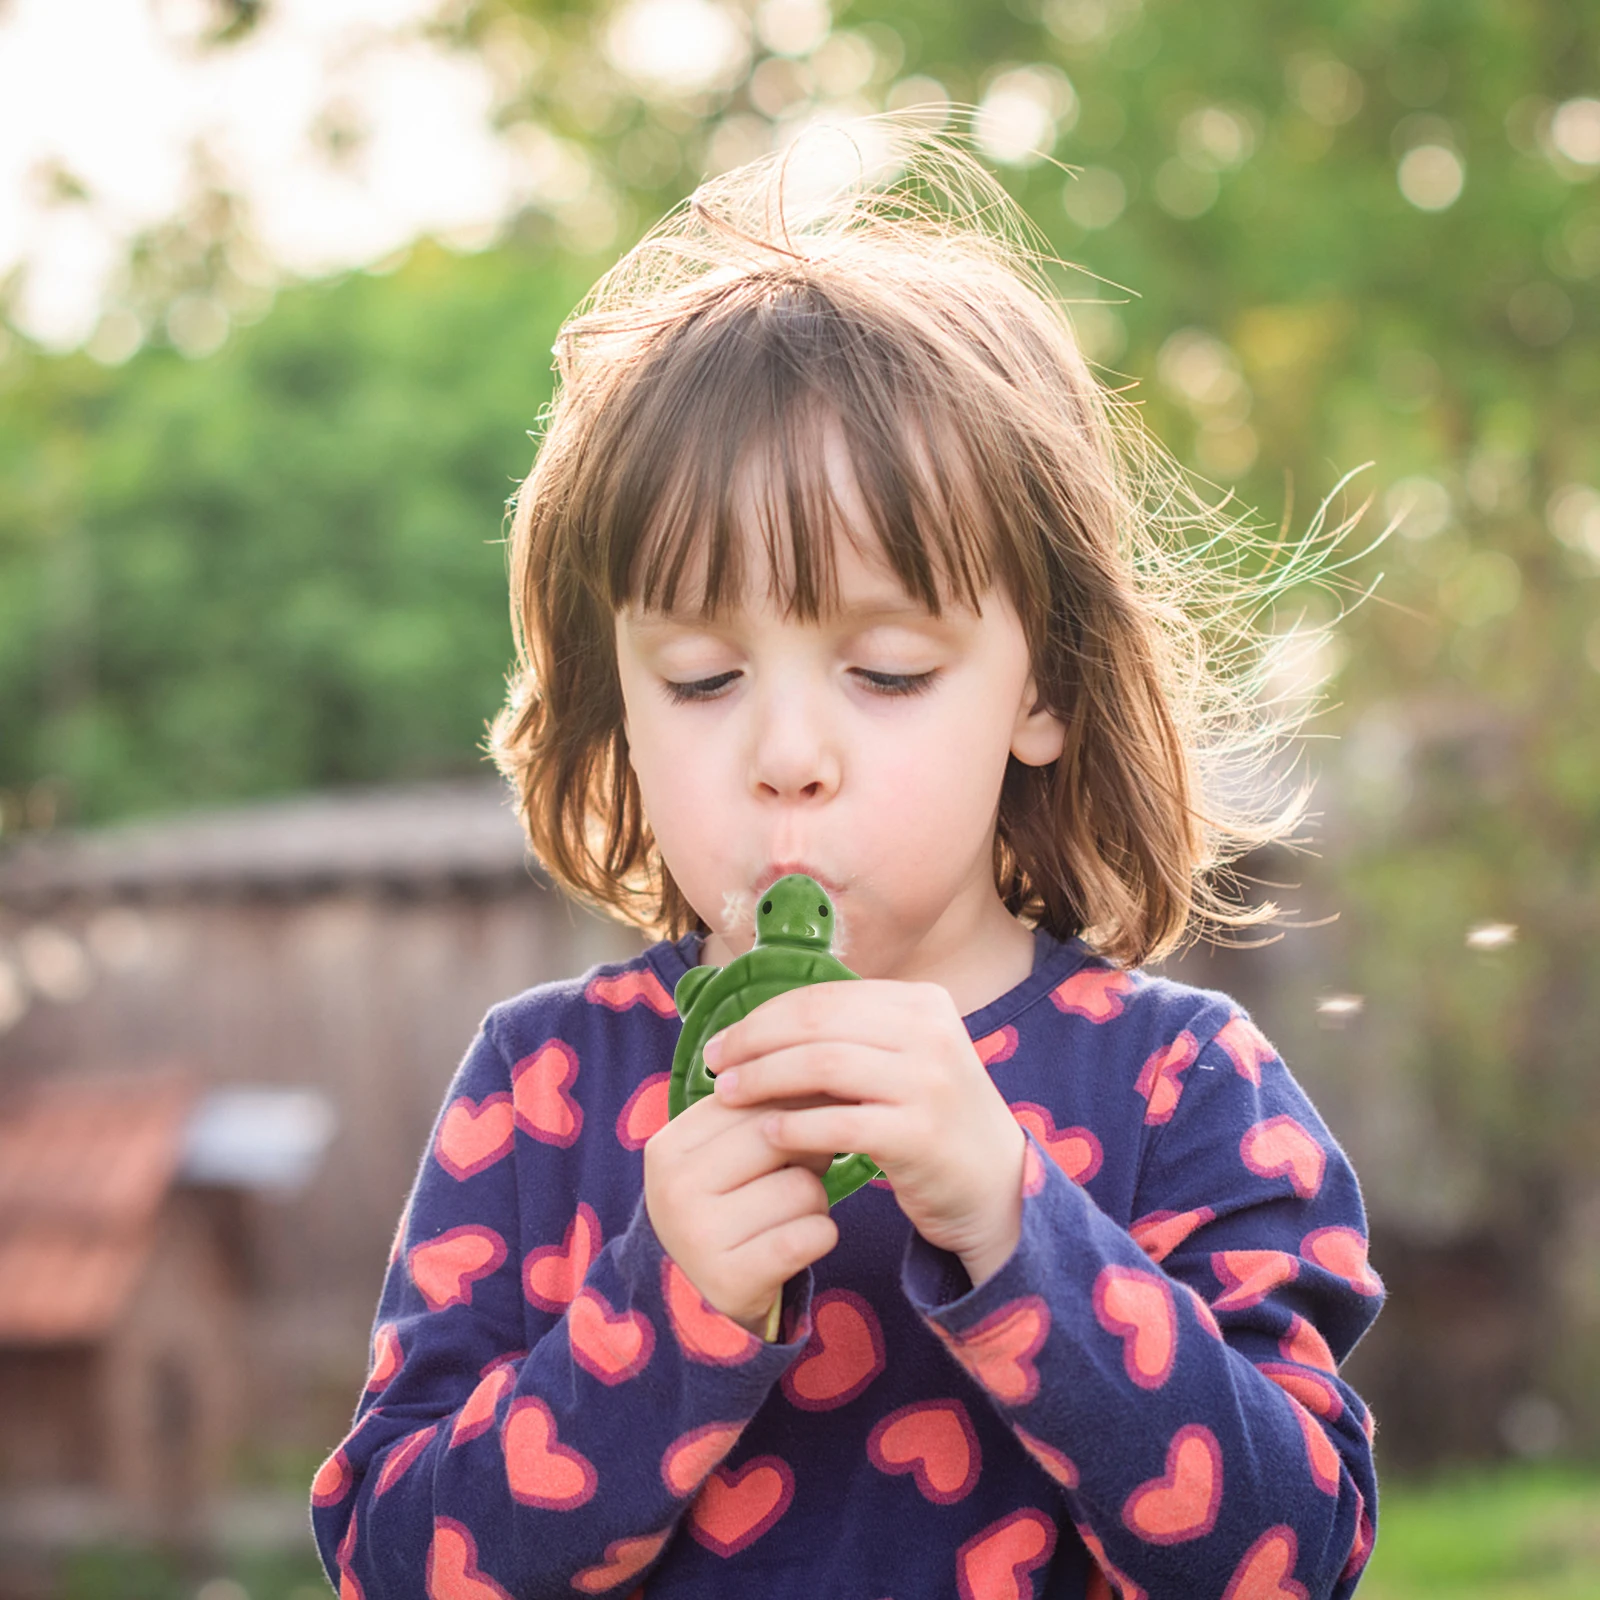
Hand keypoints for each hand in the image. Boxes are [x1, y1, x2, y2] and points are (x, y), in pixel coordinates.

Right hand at [643, 1087, 840, 1335]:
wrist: (699, 1298)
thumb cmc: (729, 1205)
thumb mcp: (727, 1152)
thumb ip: (761, 1108)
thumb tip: (825, 1071)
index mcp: (668, 1145)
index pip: (752, 1097)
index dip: (794, 1105)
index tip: (802, 1124)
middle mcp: (673, 1188)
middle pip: (779, 1135)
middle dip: (808, 1151)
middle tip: (799, 1171)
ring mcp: (698, 1237)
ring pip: (804, 1187)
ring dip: (815, 1200)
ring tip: (789, 1214)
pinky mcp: (733, 1280)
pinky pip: (813, 1234)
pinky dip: (820, 1236)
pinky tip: (797, 1243)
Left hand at [706, 980, 1025, 1285]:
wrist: (995, 1184)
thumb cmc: (929, 1117)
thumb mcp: (902, 1058)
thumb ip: (849, 1036)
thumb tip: (758, 1027)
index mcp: (922, 1002)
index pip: (824, 996)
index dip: (764, 1016)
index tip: (723, 1040)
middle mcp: (931, 1032)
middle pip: (817, 1022)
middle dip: (754, 1041)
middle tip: (715, 1064)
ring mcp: (930, 1082)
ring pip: (823, 1065)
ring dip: (765, 1079)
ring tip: (730, 1096)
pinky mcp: (922, 1134)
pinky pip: (840, 1122)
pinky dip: (795, 1126)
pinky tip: (768, 1135)